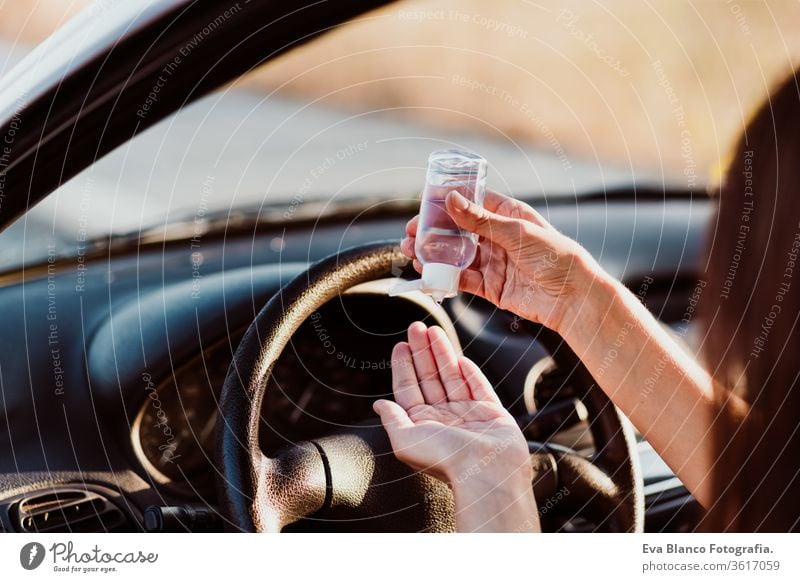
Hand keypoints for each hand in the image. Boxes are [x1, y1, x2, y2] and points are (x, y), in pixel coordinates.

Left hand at [373, 322, 537, 531]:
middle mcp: (444, 419)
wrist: (487, 472)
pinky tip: (460, 358)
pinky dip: (470, 372)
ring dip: (442, 353)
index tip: (400, 345)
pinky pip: (479, 388)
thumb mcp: (405, 441)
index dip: (403, 366)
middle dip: (422, 352)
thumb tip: (378, 404)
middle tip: (416, 327)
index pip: (408, 389)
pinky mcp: (492, 413)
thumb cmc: (445, 460)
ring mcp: (468, 415)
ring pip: (452, 377)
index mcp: (422, 426)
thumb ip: (392, 419)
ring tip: (434, 330)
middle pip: (429, 378)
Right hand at [401, 190, 599, 333]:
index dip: (447, 202)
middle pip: (457, 231)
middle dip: (432, 231)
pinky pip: (462, 280)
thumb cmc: (556, 257)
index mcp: (507, 215)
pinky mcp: (490, 286)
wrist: (573, 298)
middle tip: (410, 233)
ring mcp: (492, 262)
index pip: (471, 203)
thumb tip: (451, 199)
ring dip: (433, 254)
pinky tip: (427, 273)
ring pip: (455, 256)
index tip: (424, 203)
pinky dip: (444, 277)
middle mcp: (497, 237)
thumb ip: (480, 220)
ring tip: (411, 253)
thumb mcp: (516, 232)